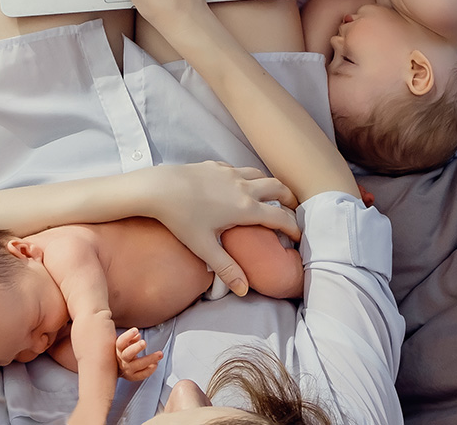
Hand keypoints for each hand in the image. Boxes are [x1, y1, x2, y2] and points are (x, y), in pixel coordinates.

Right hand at [116, 328, 162, 381]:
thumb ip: (131, 338)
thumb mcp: (124, 343)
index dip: (127, 336)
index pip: (121, 342)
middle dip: (136, 348)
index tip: (135, 330)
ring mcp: (127, 369)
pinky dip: (149, 370)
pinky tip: (156, 364)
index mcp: (119, 349)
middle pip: (128, 354)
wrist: (116, 369)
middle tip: (144, 343)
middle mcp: (122, 359)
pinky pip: (141, 375)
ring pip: (138, 365)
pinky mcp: (132, 377)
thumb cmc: (123, 352)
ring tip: (159, 354)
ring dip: (150, 359)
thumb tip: (137, 335)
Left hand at [147, 161, 299, 296]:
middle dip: (290, 199)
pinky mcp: (216, 165)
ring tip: (271, 196)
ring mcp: (230, 173)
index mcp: (245, 208)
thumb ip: (226, 268)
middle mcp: (243, 187)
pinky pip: (239, 169)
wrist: (158, 188)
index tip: (298, 236)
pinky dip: (247, 177)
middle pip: (278, 188)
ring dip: (270, 185)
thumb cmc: (180, 218)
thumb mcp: (204, 247)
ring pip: (260, 174)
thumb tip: (244, 290)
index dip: (293, 228)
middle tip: (293, 210)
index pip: (280, 218)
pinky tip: (238, 185)